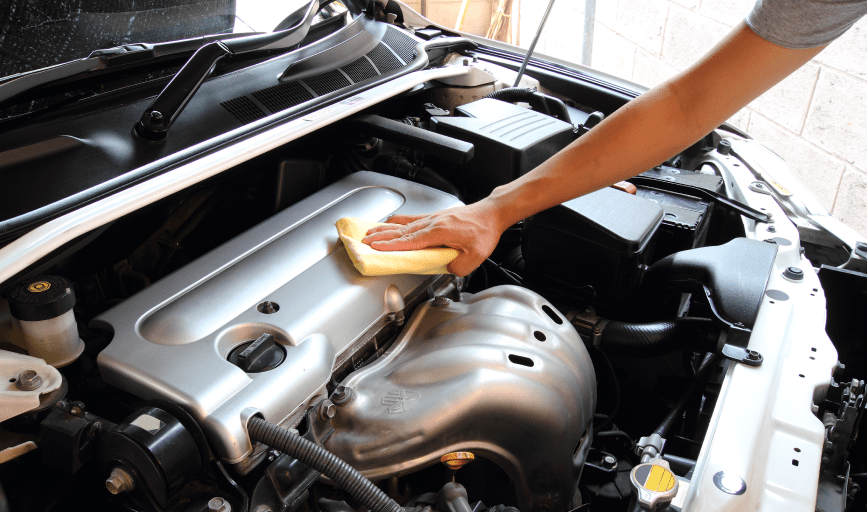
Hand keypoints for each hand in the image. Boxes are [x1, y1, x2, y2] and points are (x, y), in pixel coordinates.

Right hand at [362, 200, 504, 276]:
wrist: (492, 213)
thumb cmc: (484, 231)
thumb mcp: (475, 257)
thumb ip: (457, 267)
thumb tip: (446, 269)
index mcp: (440, 232)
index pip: (410, 240)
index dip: (392, 246)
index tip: (376, 248)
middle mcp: (433, 222)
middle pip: (402, 231)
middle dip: (381, 236)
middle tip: (364, 241)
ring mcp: (433, 217)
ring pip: (404, 223)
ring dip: (386, 228)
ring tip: (370, 231)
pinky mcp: (435, 216)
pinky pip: (411, 218)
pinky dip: (397, 221)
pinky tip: (390, 223)